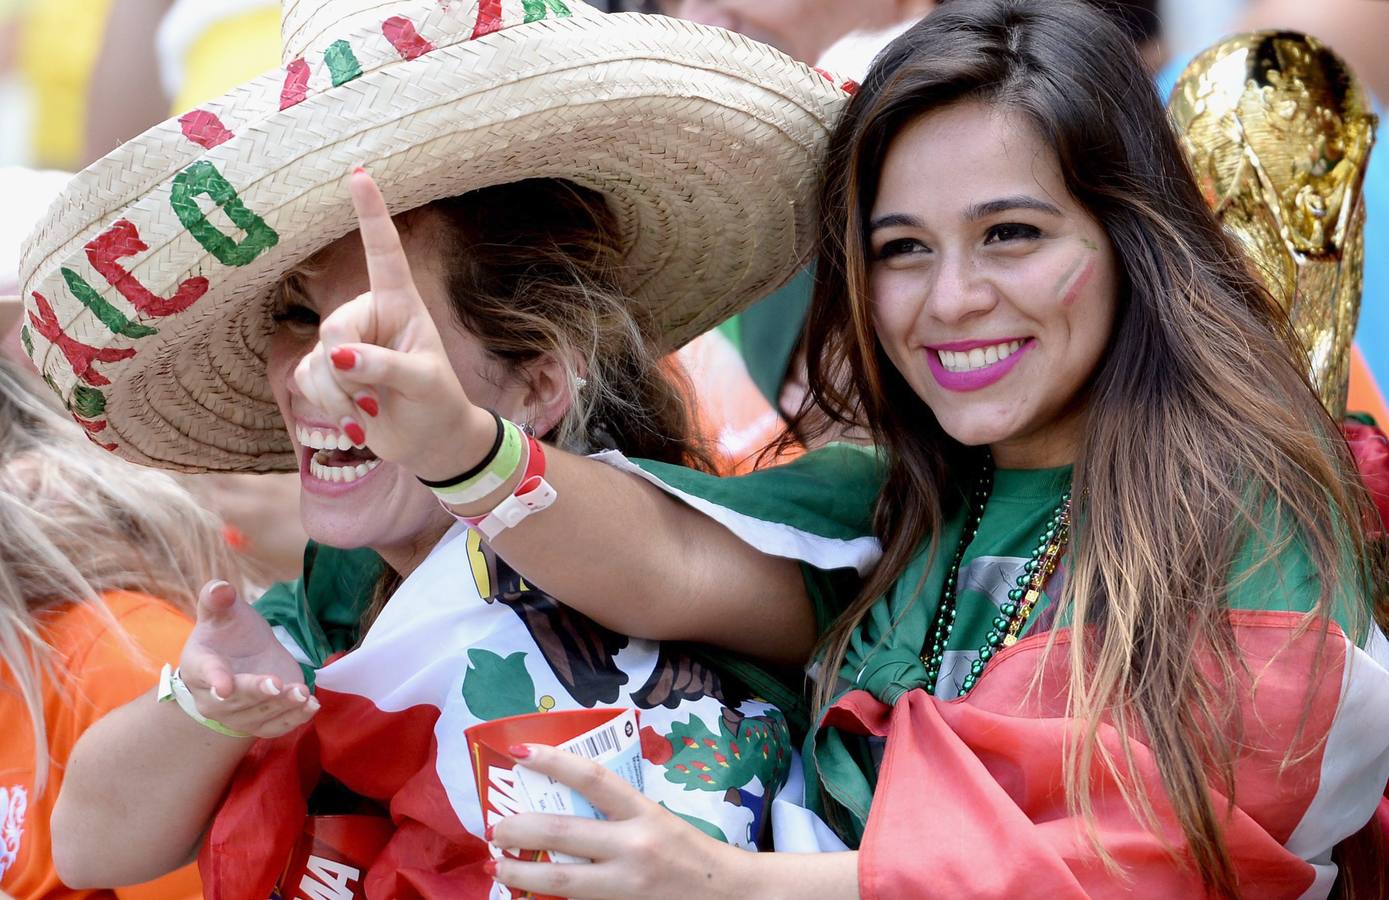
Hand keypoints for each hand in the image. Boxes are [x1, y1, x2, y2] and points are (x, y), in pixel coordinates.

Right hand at [177, 580, 317, 737]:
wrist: (237, 657)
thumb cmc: (226, 632)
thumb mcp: (222, 611)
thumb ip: (217, 598)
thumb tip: (220, 587)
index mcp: (198, 666)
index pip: (206, 674)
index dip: (216, 680)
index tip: (226, 687)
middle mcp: (212, 698)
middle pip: (236, 700)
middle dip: (258, 693)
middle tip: (279, 684)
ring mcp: (236, 715)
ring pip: (259, 716)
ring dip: (282, 706)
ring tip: (303, 693)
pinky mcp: (261, 722)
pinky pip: (275, 728)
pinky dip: (294, 720)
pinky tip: (311, 706)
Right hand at [292, 168, 495, 480]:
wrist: (427, 442)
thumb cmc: (436, 403)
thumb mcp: (424, 383)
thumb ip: (385, 366)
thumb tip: (337, 357)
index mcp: (401, 303)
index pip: (383, 251)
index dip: (370, 213)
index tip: (360, 173)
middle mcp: (369, 315)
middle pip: (335, 328)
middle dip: (350, 371)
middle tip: (378, 399)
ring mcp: (343, 343)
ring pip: (316, 361)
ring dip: (340, 397)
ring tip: (371, 411)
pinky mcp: (324, 370)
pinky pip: (305, 380)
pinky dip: (330, 407)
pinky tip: (356, 422)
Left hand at [490, 744, 750, 899]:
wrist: (728, 895)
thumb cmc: (689, 851)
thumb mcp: (657, 819)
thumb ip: (617, 812)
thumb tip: (562, 799)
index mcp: (645, 813)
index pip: (593, 778)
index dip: (553, 761)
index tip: (520, 752)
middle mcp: (635, 848)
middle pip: (563, 833)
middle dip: (520, 829)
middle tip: (496, 827)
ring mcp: (626, 886)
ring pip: (560, 880)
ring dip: (521, 872)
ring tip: (498, 864)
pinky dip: (546, 899)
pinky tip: (526, 894)